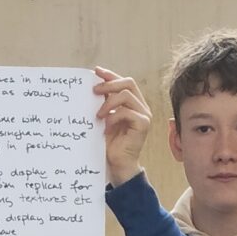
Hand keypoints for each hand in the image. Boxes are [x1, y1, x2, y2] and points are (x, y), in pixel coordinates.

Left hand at [93, 67, 151, 183]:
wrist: (116, 164)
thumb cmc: (110, 142)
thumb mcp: (104, 117)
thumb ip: (103, 102)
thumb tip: (93, 85)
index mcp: (132, 102)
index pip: (124, 82)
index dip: (110, 75)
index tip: (95, 71)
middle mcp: (140, 106)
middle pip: (128, 83)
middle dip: (109, 83)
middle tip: (94, 90)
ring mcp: (144, 115)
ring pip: (127, 95)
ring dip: (108, 102)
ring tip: (98, 114)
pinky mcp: (143, 124)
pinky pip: (127, 112)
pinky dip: (113, 117)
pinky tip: (105, 127)